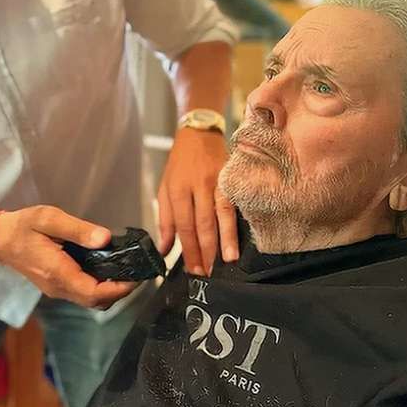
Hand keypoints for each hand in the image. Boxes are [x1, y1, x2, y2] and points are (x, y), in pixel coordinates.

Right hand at [0, 205, 137, 308]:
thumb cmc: (23, 226)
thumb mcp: (49, 219)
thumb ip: (77, 229)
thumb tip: (105, 239)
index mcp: (58, 273)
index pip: (95, 293)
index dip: (120, 289)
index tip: (138, 276)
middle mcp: (58, 288)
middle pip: (97, 302)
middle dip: (121, 291)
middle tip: (138, 271)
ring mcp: (57, 290)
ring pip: (91, 300)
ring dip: (112, 290)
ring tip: (127, 268)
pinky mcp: (56, 286)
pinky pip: (83, 293)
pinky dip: (100, 286)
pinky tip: (108, 268)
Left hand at [157, 127, 238, 275]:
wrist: (199, 133)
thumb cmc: (180, 163)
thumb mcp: (165, 188)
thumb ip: (166, 220)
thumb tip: (164, 249)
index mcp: (178, 189)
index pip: (184, 225)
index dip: (189, 250)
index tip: (193, 270)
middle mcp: (198, 185)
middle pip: (203, 223)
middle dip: (206, 251)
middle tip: (208, 273)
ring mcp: (217, 180)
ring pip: (222, 214)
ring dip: (226, 239)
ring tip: (228, 260)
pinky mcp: (232, 177)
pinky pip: (236, 203)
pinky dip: (238, 221)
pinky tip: (242, 236)